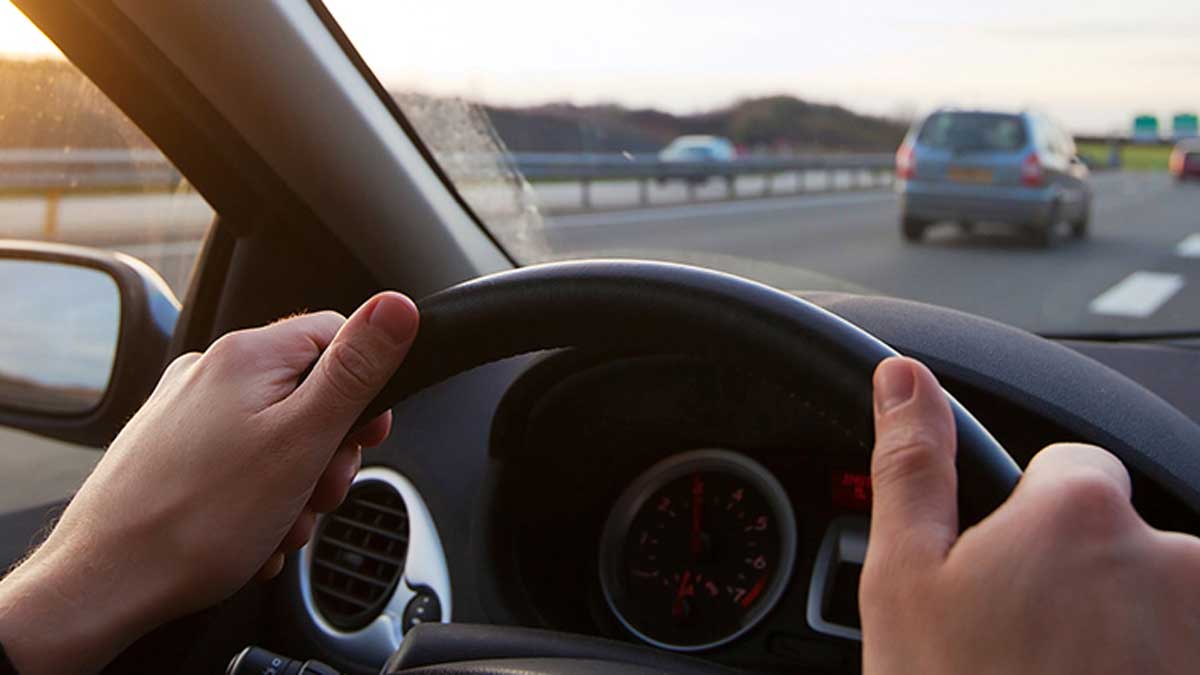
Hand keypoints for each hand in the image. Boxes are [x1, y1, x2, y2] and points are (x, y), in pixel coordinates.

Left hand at [0, 292, 418, 674]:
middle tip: (318, 493)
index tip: (367, 436)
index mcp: (246, 355)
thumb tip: (396, 306)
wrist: (104, 583)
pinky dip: (258, 498)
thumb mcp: (303, 440)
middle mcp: (210, 372)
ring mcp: (185, 412)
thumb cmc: (198, 519)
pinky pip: (239, 462)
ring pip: (276, 435)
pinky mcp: (169, 450)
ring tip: (279, 525)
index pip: (336, 336)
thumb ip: (355, 371)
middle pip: (308, 392)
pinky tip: (253, 533)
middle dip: (327, 451)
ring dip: (295, 484)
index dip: (365, 388)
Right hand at [861, 357, 1199, 674]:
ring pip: (1153, 595)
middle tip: (1020, 643)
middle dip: (1075, 577)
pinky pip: (1176, 643)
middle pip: (1116, 535)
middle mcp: (1173, 560)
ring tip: (1057, 673)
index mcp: (1081, 513)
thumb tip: (904, 378)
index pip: (1071, 468)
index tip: (998, 583)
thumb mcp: (905, 581)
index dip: (1024, 523)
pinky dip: (1145, 660)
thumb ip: (913, 468)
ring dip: (1118, 627)